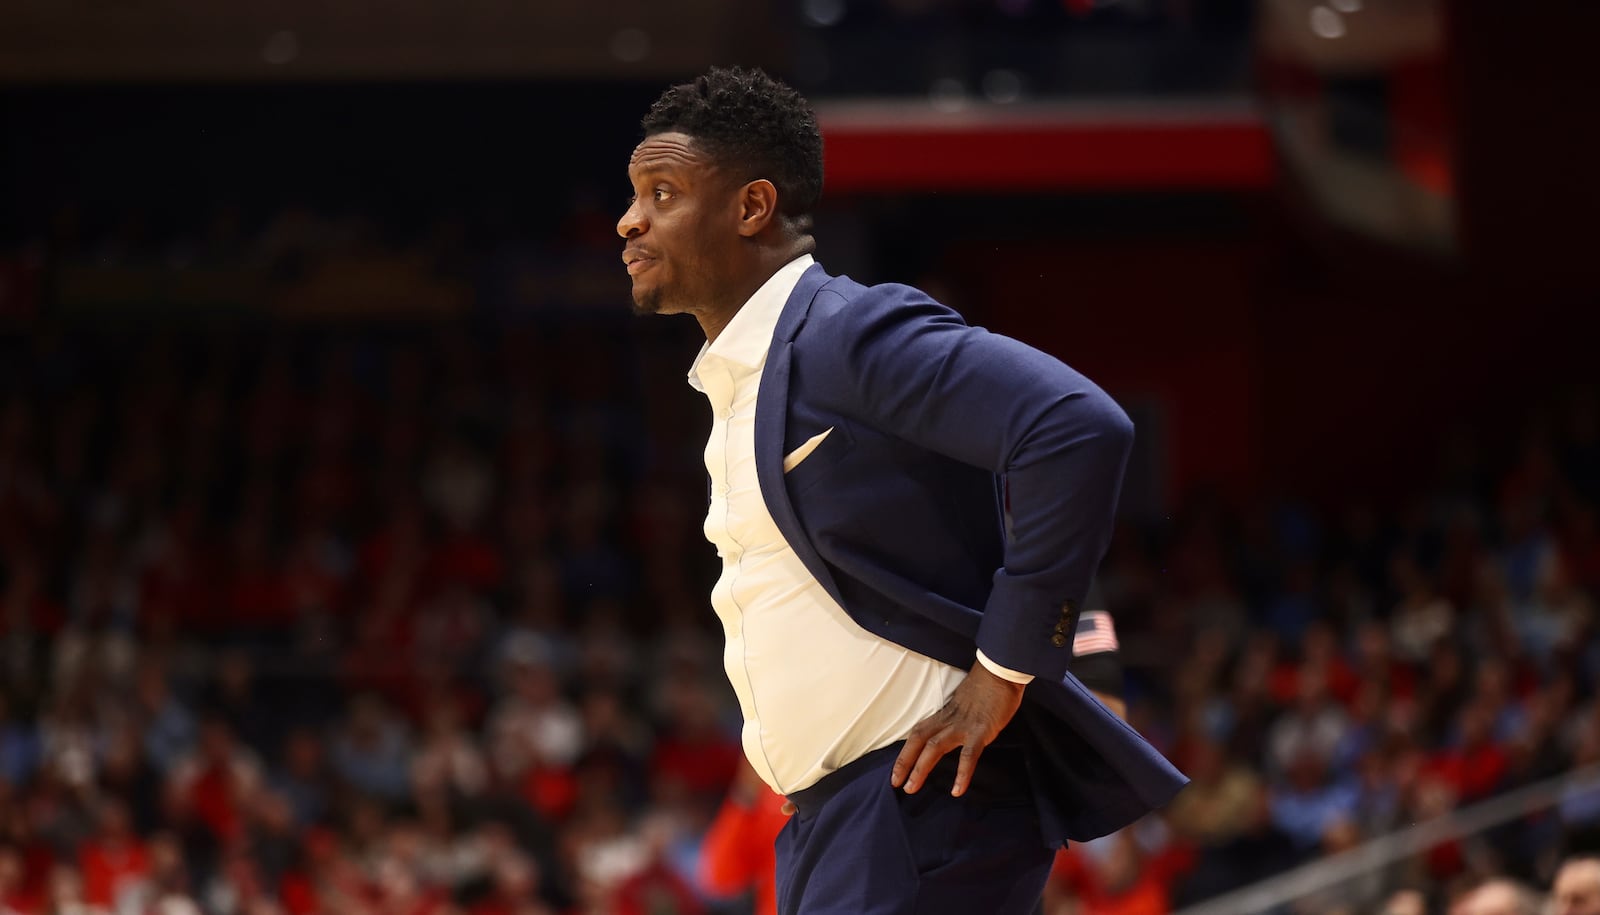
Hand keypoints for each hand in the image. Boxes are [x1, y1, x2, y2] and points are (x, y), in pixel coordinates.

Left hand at [890, 661, 1025, 796]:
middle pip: (919, 740)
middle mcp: (948, 720)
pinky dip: (962, 774)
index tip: (897, 771)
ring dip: (920, 768)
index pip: (918, 733)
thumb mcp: (965, 703)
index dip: (905, 752)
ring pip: (934, 748)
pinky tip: (956, 790)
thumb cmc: (987, 687)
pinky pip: (968, 755)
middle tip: (896, 784)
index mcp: (945, 714)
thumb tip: (954, 732)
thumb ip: (958, 718)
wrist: (1001, 671)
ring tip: (912, 788)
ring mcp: (963, 726)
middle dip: (904, 762)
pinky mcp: (980, 731)